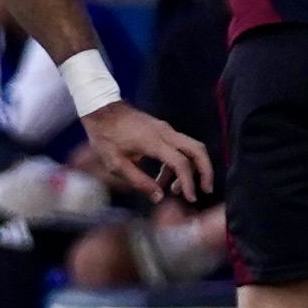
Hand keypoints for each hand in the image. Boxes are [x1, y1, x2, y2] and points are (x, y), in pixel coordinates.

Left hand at [82, 102, 211, 204]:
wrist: (100, 108)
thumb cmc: (105, 136)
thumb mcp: (116, 164)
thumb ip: (138, 181)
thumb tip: (159, 197)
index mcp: (154, 142)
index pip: (181, 163)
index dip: (188, 182)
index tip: (190, 198)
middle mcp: (165, 133)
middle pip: (198, 149)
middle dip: (206, 171)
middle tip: (205, 190)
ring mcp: (165, 129)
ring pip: (191, 147)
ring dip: (190, 169)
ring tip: (175, 190)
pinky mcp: (162, 129)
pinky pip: (179, 147)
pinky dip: (178, 163)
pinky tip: (164, 178)